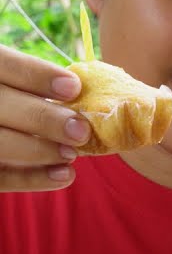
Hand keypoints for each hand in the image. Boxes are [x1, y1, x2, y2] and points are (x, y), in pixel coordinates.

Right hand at [0, 45, 89, 190]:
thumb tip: (81, 88)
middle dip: (41, 118)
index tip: (74, 86)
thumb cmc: (14, 98)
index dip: (33, 74)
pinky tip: (64, 175)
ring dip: (36, 150)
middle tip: (81, 130)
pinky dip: (30, 178)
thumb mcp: (13, 81)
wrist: (1, 124)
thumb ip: (32, 83)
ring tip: (72, 154)